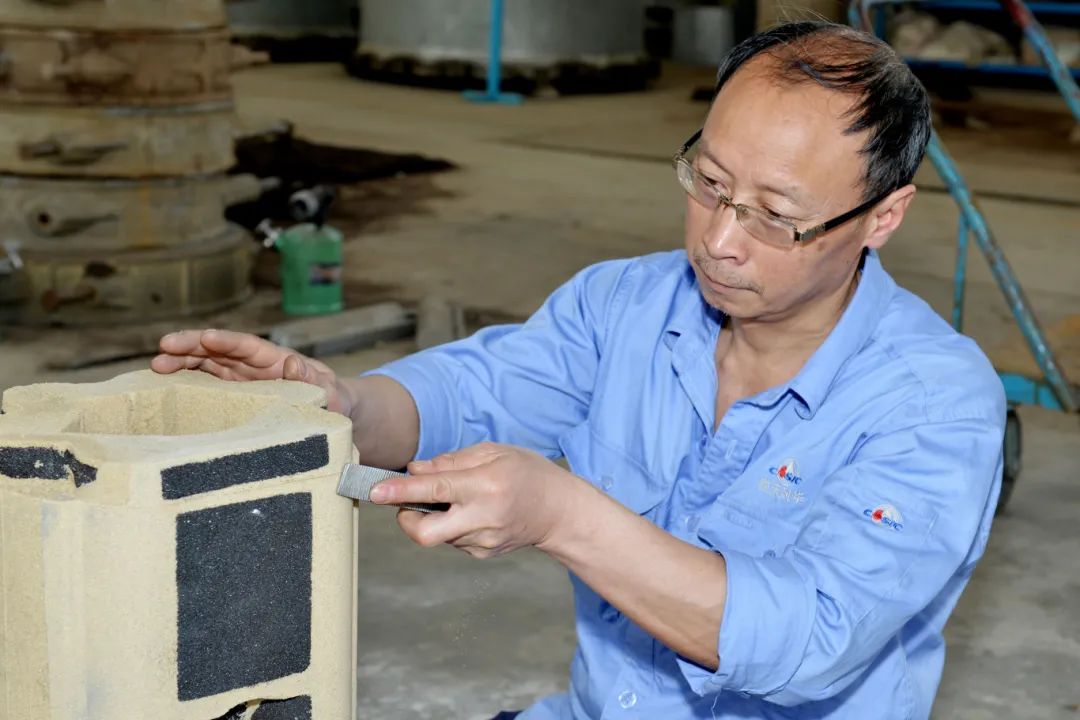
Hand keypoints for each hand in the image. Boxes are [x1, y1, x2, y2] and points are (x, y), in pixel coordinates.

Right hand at [151, 329, 354, 415]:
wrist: (333, 411)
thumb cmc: (333, 399)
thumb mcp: (331, 392)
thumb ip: (315, 380)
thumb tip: (294, 361)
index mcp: (276, 360)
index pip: (248, 346)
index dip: (226, 341)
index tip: (206, 338)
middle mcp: (253, 365)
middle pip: (218, 350)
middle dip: (192, 345)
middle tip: (163, 347)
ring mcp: (240, 378)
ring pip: (206, 364)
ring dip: (181, 362)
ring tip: (156, 366)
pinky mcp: (232, 395)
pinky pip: (205, 384)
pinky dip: (185, 382)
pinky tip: (163, 387)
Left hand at [370, 443, 583, 558]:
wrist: (560, 512)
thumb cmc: (528, 474)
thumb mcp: (494, 452)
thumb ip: (451, 461)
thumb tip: (414, 471)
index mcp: (486, 486)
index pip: (435, 489)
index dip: (400, 491)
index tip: (374, 491)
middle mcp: (482, 518)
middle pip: (425, 533)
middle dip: (404, 520)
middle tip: (407, 503)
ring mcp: (482, 541)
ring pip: (437, 533)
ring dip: (434, 516)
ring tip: (458, 499)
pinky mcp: (481, 553)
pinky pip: (451, 539)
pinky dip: (451, 524)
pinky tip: (473, 513)